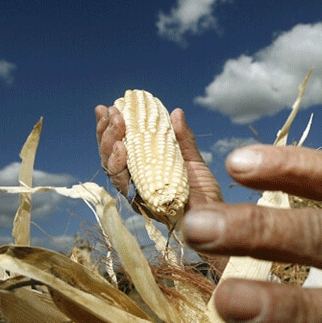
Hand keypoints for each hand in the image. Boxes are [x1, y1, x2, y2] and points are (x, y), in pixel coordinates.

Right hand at [95, 105, 223, 206]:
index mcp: (143, 167)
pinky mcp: (139, 203)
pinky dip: (119, 165)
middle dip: (107, 132)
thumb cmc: (203, 192)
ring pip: (110, 168)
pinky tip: (122, 149)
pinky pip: (123, 184)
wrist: (214, 216)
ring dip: (109, 144)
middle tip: (113, 112)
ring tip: (117, 126)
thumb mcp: (193, 160)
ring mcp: (135, 192)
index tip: (108, 107)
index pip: (120, 145)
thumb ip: (182, 139)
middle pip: (109, 155)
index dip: (110, 127)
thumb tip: (176, 112)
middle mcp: (134, 180)